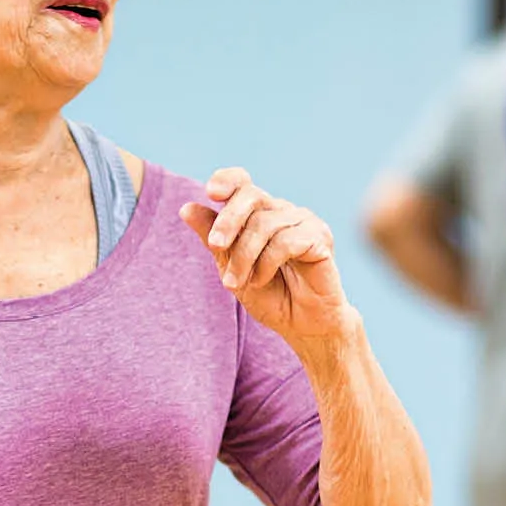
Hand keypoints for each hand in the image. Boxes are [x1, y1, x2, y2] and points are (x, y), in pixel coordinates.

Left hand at [179, 169, 358, 343]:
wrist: (301, 325)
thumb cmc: (269, 295)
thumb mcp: (230, 267)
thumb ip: (212, 238)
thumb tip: (186, 208)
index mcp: (260, 213)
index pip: (243, 182)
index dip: (227, 180)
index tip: (211, 193)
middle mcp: (282, 211)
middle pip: (251, 196)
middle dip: (228, 221)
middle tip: (215, 246)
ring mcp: (304, 221)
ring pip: (264, 224)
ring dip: (243, 257)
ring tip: (236, 283)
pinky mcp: (320, 237)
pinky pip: (285, 241)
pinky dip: (266, 263)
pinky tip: (261, 279)